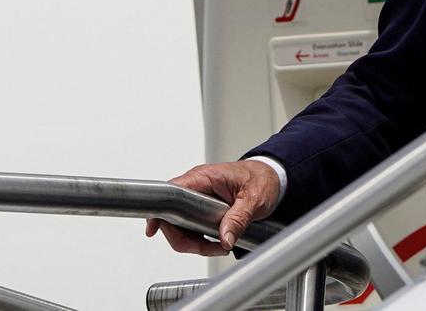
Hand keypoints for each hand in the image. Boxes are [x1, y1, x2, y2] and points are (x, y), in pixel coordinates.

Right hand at [144, 159, 280, 255]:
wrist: (272, 177)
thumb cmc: (261, 180)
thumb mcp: (253, 200)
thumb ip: (238, 219)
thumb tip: (225, 238)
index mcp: (204, 177)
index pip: (171, 193)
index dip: (160, 212)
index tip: (154, 230)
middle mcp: (197, 186)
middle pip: (173, 216)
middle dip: (186, 238)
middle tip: (209, 248)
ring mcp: (198, 197)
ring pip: (181, 225)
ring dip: (195, 242)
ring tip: (219, 246)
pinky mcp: (203, 207)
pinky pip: (192, 226)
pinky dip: (200, 239)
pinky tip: (216, 242)